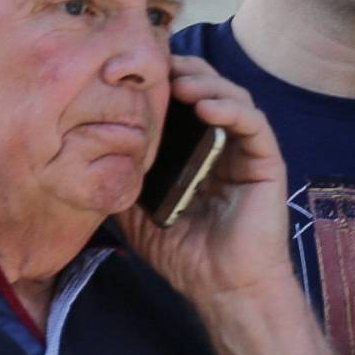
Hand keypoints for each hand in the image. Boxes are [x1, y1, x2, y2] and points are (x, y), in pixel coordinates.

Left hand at [118, 56, 291, 312]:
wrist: (223, 289)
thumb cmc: (186, 256)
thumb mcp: (138, 215)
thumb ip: (122, 184)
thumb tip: (88, 156)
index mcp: (195, 154)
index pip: (183, 104)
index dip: (165, 82)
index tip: (137, 71)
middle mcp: (223, 146)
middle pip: (210, 90)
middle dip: (186, 71)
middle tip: (161, 65)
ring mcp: (246, 153)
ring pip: (234, 99)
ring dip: (209, 84)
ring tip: (182, 84)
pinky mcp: (266, 163)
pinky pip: (254, 124)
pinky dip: (233, 110)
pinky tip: (208, 108)